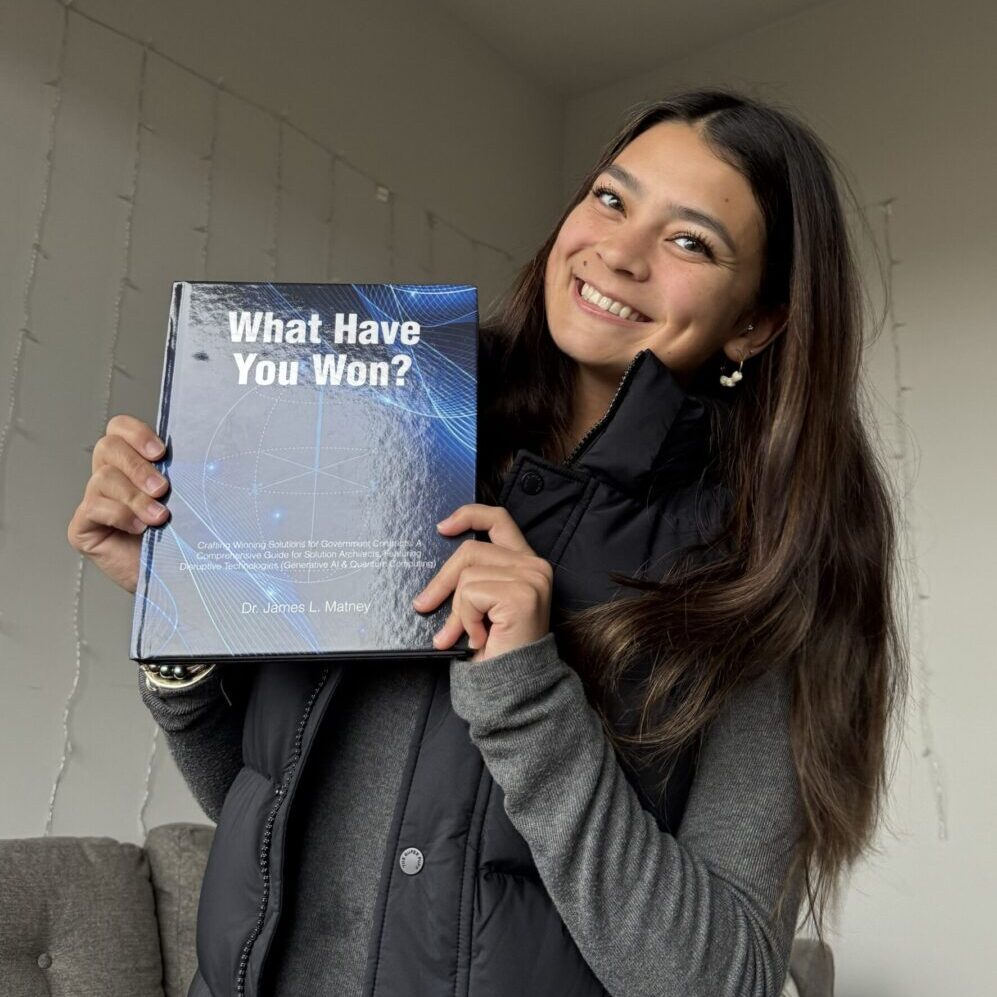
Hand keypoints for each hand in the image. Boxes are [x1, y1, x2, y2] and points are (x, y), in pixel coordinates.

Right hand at [67, 415, 169, 593]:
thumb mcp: (185, 499)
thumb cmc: (181, 538)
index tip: (161, 452)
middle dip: (137, 467)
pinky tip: (139, 528)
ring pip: (103, 479)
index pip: (119, 429)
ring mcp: (95, 502)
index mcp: (132, 464)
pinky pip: (93, 508)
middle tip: (162, 488)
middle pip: (109, 448)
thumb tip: (196, 456)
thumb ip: (179, 476)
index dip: (136, 433)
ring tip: (159, 517)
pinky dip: (119, 515)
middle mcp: (110, 478)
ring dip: (135, 497)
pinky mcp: (83, 527)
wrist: (175, 579)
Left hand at [411, 503, 552, 663]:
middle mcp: (534, 566)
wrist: (517, 686)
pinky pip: (471, 595)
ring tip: (467, 634)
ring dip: (458, 611)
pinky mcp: (521, 594)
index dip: (468, 515)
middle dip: (442, 581)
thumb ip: (471, 578)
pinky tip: (479, 638)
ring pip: (467, 576)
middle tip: (424, 606)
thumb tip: (435, 572)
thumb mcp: (481, 605)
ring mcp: (531, 578)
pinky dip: (466, 620)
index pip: (498, 519)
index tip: (441, 528)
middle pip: (470, 550)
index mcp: (526, 562)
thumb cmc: (498, 648)